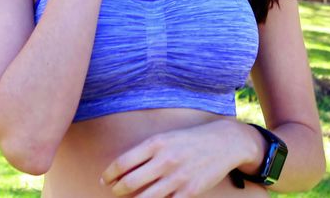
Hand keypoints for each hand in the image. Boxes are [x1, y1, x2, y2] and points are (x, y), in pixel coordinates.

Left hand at [100, 120, 242, 197]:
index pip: (122, 163)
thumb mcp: (165, 137)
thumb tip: (123, 168)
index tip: (105, 179)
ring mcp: (177, 178)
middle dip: (117, 190)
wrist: (224, 142)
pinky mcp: (189, 192)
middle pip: (129, 183)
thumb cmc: (190, 139)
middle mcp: (165, 160)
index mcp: (156, 144)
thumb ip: (145, 151)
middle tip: (114, 191)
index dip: (109, 174)